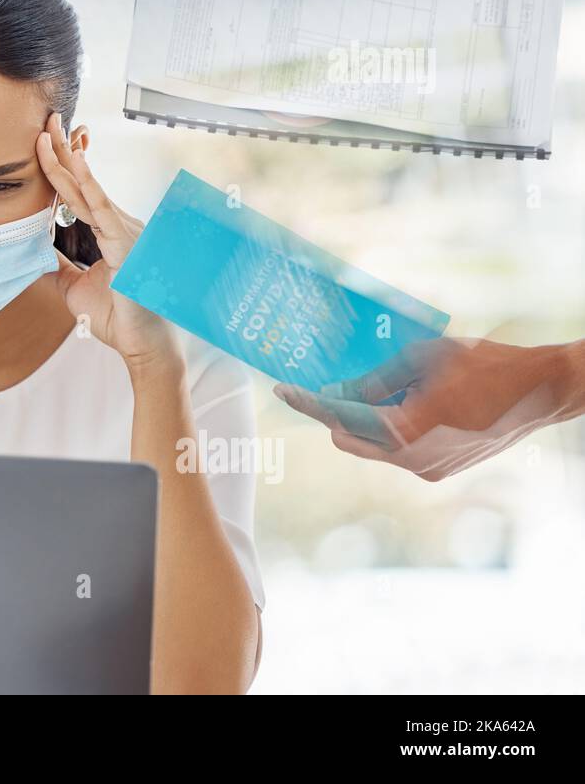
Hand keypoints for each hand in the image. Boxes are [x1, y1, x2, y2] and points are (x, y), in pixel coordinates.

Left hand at [35, 113, 180, 369]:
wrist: (143, 346)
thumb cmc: (117, 317)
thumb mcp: (73, 287)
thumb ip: (56, 265)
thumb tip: (30, 252)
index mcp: (108, 232)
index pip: (79, 193)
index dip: (62, 166)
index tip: (48, 140)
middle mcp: (118, 224)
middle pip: (82, 182)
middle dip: (63, 149)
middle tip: (46, 119)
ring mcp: (125, 230)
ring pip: (87, 189)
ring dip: (66, 160)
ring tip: (48, 133)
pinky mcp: (127, 242)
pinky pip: (102, 208)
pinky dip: (87, 184)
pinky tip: (74, 162)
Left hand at [273, 338, 584, 480]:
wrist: (539, 392)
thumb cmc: (483, 365)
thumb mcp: (423, 358)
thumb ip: (377, 377)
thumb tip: (343, 390)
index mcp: (405, 430)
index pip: (341, 419)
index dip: (310, 403)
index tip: (286, 390)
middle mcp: (412, 458)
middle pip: (351, 439)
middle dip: (336, 414)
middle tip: (333, 385)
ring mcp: (427, 468)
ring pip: (374, 445)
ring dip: (366, 420)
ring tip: (384, 387)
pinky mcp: (439, 468)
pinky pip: (398, 449)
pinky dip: (390, 428)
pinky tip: (405, 400)